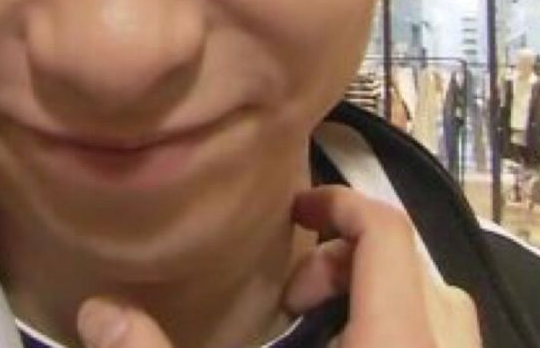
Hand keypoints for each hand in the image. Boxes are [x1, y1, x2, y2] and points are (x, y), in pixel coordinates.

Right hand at [74, 185, 481, 347]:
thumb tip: (96, 308)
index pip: (388, 237)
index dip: (341, 205)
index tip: (292, 211)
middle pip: (420, 269)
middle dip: (351, 260)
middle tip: (294, 296)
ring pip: (444, 316)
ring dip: (385, 299)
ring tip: (323, 331)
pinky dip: (404, 338)